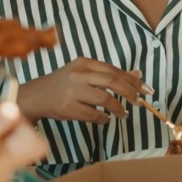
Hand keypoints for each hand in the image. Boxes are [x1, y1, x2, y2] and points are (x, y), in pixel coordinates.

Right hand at [18, 57, 148, 123]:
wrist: (35, 96)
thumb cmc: (63, 85)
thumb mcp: (84, 73)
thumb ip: (109, 74)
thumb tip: (137, 74)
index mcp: (84, 63)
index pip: (113, 70)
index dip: (132, 80)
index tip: (146, 89)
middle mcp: (78, 74)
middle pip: (112, 81)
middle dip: (130, 92)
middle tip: (139, 102)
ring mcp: (72, 91)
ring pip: (104, 98)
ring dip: (118, 107)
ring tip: (123, 114)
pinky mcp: (67, 107)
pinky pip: (92, 114)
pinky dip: (103, 118)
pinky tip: (107, 119)